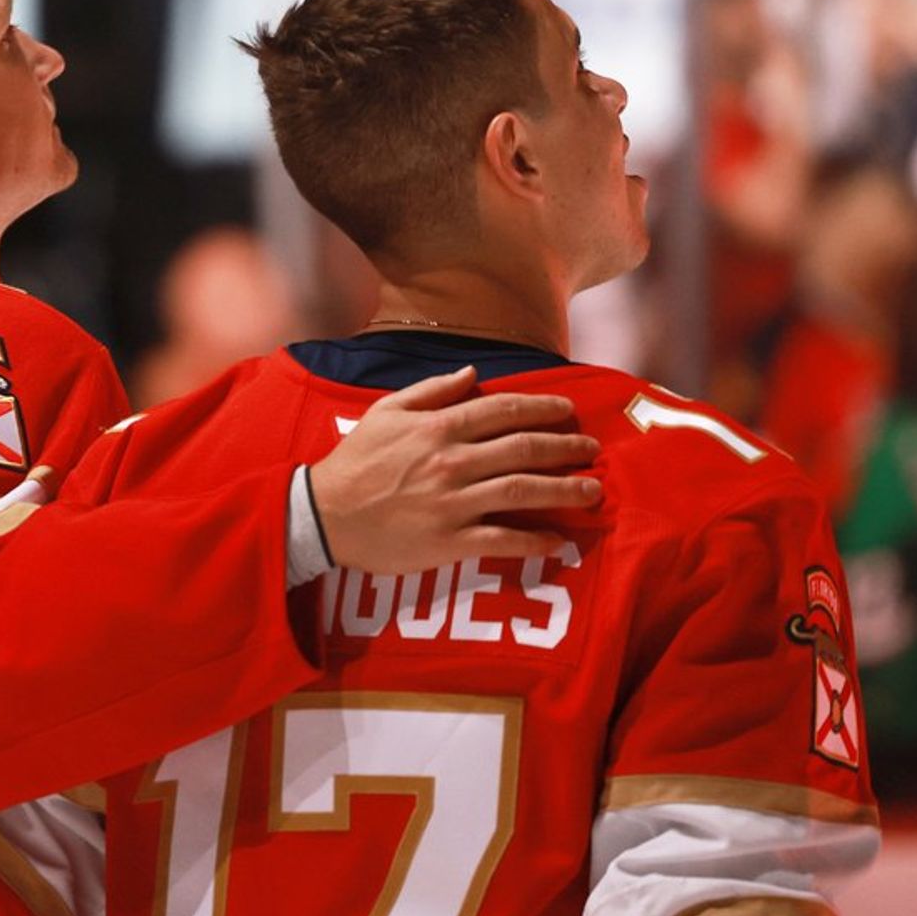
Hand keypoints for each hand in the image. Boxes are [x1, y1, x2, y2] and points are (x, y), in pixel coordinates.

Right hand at [311, 367, 601, 571]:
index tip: (567, 409)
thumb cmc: (356, 461)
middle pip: (523, 450)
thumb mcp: (386, 412)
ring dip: (564, 490)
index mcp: (437, 428)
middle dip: (565, 447)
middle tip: (591, 448)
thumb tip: (472, 374)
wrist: (324, 515)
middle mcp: (452, 462)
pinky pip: (504, 540)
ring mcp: (454, 503)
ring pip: (523, 491)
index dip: (541, 407)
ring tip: (592, 490)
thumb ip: (431, 390)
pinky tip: (558, 539)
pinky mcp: (451, 541)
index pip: (502, 410)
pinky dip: (535, 539)